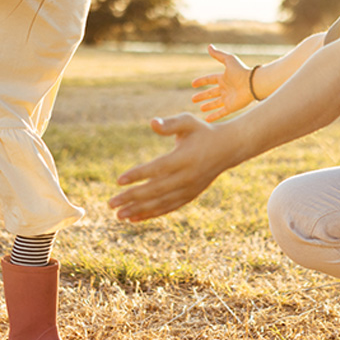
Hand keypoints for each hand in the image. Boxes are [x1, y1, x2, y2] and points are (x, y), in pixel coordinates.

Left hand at [109, 113, 232, 221]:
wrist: (228, 148)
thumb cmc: (203, 132)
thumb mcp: (188, 122)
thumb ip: (170, 124)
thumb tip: (152, 123)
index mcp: (185, 158)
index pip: (158, 169)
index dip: (138, 175)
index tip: (119, 180)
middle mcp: (187, 177)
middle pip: (156, 190)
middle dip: (132, 198)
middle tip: (111, 203)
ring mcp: (189, 189)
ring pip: (161, 203)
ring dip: (139, 210)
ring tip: (118, 215)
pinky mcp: (190, 196)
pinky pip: (169, 207)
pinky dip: (152, 214)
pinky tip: (135, 218)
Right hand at [191, 44, 253, 121]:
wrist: (252, 84)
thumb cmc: (241, 71)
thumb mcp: (228, 60)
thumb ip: (218, 55)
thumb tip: (209, 46)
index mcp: (224, 78)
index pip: (210, 79)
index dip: (201, 81)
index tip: (193, 84)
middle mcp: (226, 89)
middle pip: (211, 93)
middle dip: (202, 96)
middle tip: (193, 99)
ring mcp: (228, 99)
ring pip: (216, 103)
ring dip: (208, 106)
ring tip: (201, 108)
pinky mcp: (231, 107)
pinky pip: (221, 112)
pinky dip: (214, 116)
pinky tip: (207, 119)